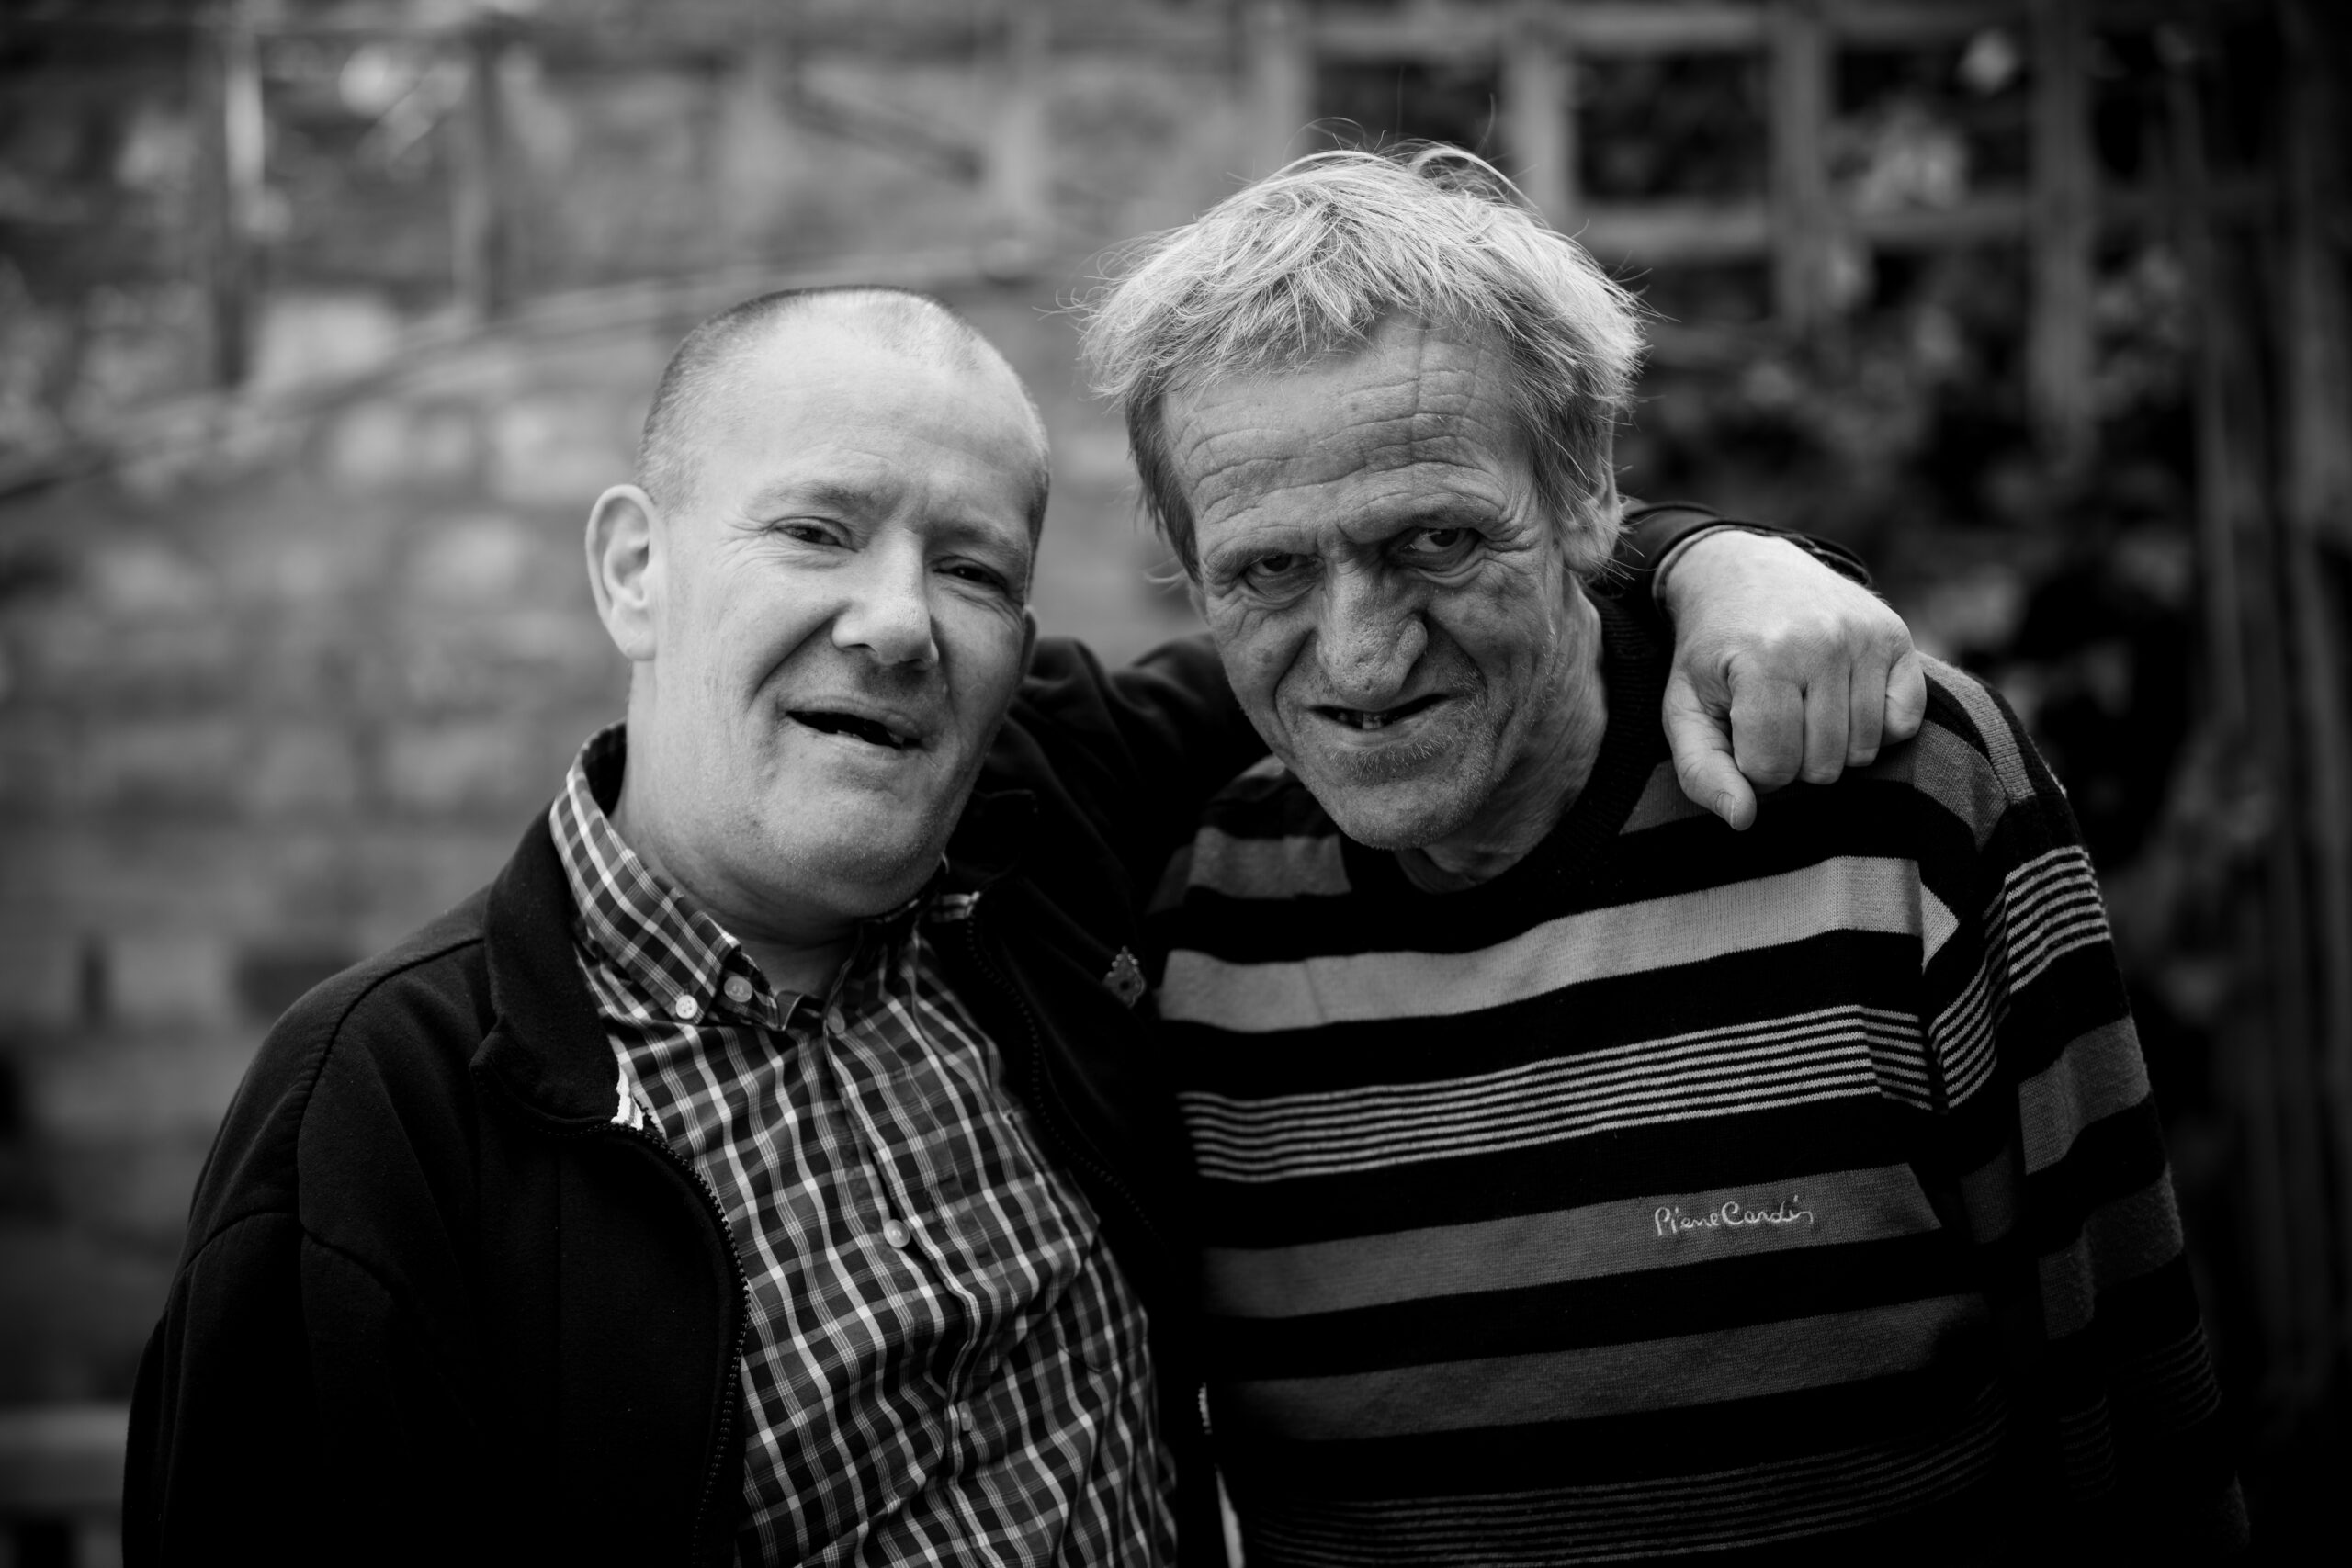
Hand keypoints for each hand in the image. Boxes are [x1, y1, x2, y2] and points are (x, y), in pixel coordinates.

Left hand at [1656, 530, 1924, 830]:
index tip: (1741, 733)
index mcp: (1762, 660)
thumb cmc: (1713, 654)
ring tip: (1804, 710)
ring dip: (1831, 748)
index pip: (1772, 768)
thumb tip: (1743, 819)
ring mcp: (1864, 636)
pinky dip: (1877, 728)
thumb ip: (1701, 771)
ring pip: (1863, 751)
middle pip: (1821, 766)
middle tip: (1774, 718)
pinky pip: (1905, 722)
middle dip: (1792, 760)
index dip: (1752, 765)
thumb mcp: (1685, 709)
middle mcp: (1821, 642)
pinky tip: (1843, 702)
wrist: (1745, 573)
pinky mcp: (1896, 634)